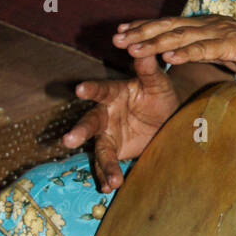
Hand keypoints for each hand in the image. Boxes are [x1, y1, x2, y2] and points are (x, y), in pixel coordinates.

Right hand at [62, 50, 179, 192]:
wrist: (167, 119)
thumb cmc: (159, 96)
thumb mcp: (158, 83)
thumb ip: (149, 68)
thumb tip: (141, 47)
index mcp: (114, 93)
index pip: (101, 90)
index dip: (91, 89)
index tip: (79, 89)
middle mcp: (106, 114)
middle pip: (90, 122)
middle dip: (80, 131)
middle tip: (69, 140)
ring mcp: (108, 135)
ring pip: (100, 149)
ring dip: (103, 164)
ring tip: (110, 180)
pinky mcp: (114, 152)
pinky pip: (107, 165)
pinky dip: (108, 176)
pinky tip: (110, 187)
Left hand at [112, 15, 235, 84]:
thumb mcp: (223, 51)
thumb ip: (202, 49)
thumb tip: (180, 54)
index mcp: (206, 25)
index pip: (169, 24)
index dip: (144, 26)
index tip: (120, 31)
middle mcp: (210, 24)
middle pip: (168, 26)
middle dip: (140, 32)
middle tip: (115, 39)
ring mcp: (221, 33)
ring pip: (181, 36)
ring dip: (154, 42)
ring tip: (132, 49)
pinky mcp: (233, 46)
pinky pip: (205, 49)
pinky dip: (185, 52)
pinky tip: (168, 57)